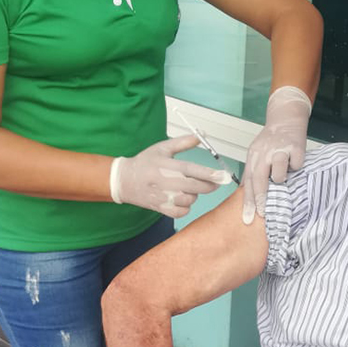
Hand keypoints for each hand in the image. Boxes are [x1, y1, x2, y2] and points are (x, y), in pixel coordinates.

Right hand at [109, 134, 230, 217]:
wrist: (124, 181)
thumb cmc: (145, 163)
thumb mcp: (162, 148)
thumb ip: (183, 142)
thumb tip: (201, 135)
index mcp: (167, 166)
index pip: (193, 171)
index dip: (210, 174)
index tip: (223, 176)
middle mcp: (166, 182)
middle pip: (196, 187)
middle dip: (210, 186)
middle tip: (215, 182)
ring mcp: (163, 197)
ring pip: (190, 200)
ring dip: (194, 195)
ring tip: (188, 188)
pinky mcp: (161, 208)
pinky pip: (182, 212)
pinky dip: (186, 207)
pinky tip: (182, 198)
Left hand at [242, 86, 310, 223]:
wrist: (286, 118)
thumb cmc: (272, 141)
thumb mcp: (257, 154)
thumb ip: (254, 173)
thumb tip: (248, 196)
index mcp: (252, 157)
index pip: (247, 183)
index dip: (247, 202)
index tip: (247, 219)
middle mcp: (263, 154)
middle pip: (258, 180)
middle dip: (260, 200)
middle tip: (263, 214)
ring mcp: (279, 150)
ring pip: (278, 175)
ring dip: (281, 179)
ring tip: (284, 175)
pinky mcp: (295, 147)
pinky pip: (296, 166)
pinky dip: (296, 167)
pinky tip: (295, 161)